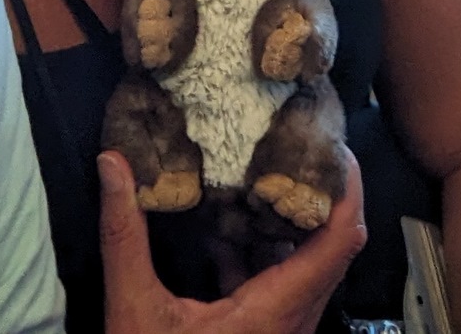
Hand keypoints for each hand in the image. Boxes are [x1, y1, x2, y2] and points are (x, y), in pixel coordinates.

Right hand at [98, 151, 367, 333]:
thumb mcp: (134, 310)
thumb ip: (125, 236)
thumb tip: (112, 164)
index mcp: (276, 312)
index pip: (340, 240)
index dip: (348, 189)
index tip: (335, 145)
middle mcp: (293, 323)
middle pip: (332, 246)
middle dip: (320, 193)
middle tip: (297, 144)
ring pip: (308, 266)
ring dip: (290, 221)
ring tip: (264, 172)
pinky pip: (283, 286)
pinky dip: (264, 252)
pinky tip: (226, 231)